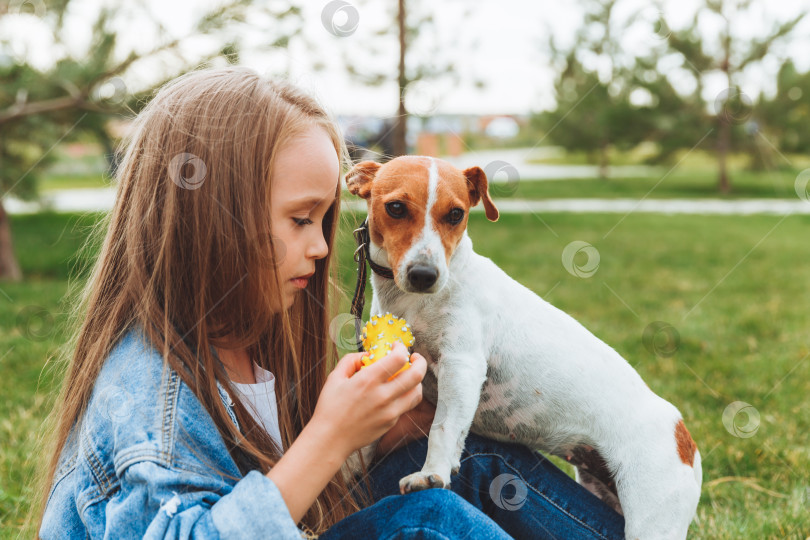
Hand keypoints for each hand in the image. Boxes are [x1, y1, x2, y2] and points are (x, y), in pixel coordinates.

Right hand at [309, 342, 426, 459]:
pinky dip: (404, 396)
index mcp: (368, 381)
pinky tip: (394, 394)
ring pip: (417, 393)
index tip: (396, 347)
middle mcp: (383, 396)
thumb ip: (351, 360)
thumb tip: (368, 355)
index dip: (402, 348)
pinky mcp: (391, 423)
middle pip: (416, 375)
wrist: (330, 440)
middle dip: (420, 362)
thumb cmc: (330, 408)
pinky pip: (405, 406)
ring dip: (416, 381)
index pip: (398, 359)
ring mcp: (390, 412)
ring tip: (408, 377)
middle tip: (415, 358)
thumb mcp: (335, 377)